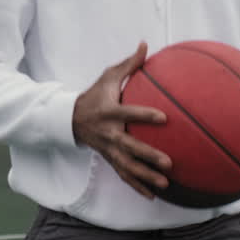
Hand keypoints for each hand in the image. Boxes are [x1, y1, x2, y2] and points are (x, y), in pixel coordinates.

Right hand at [71, 42, 173, 199]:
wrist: (71, 118)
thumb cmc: (95, 95)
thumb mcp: (108, 77)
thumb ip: (129, 64)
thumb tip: (146, 44)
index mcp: (110, 112)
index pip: (129, 113)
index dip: (145, 115)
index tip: (164, 118)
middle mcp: (109, 133)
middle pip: (130, 147)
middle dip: (148, 156)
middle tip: (169, 163)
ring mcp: (108, 149)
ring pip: (127, 166)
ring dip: (145, 176)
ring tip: (165, 184)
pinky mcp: (109, 159)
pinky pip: (124, 175)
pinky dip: (137, 186)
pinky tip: (154, 195)